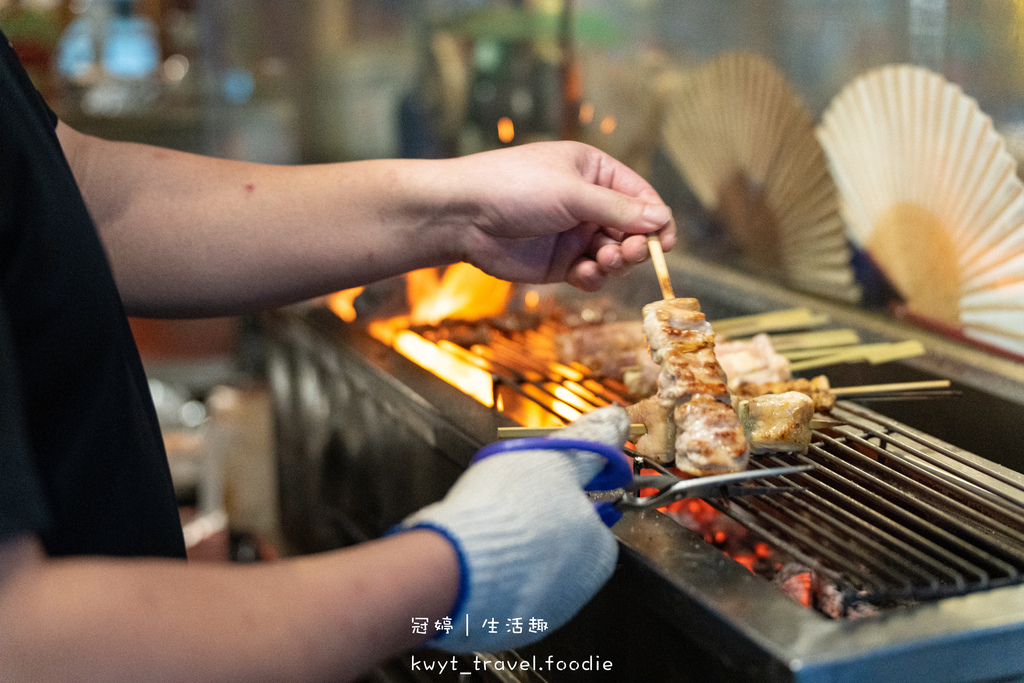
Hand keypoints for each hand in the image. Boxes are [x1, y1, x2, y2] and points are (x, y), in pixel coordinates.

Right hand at [395, 406, 629, 652]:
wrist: (454, 567)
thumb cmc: (508, 510)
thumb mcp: (553, 459)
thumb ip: (590, 441)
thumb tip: (617, 420)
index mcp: (598, 551)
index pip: (592, 517)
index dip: (563, 493)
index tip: (538, 482)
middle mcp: (578, 590)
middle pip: (561, 545)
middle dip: (538, 522)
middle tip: (508, 501)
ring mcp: (543, 614)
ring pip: (532, 571)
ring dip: (515, 550)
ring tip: (488, 526)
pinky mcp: (507, 628)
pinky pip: (505, 595)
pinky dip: (493, 575)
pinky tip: (474, 555)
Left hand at [449, 141, 674, 291]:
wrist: (463, 215)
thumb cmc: (514, 187)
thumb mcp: (572, 193)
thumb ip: (619, 209)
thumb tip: (662, 220)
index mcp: (595, 172)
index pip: (641, 197)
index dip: (656, 221)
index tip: (663, 243)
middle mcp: (589, 203)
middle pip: (632, 230)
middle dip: (635, 244)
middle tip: (626, 253)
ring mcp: (574, 234)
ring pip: (614, 255)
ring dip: (615, 262)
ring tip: (602, 261)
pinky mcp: (559, 263)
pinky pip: (590, 275)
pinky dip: (593, 278)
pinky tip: (583, 274)